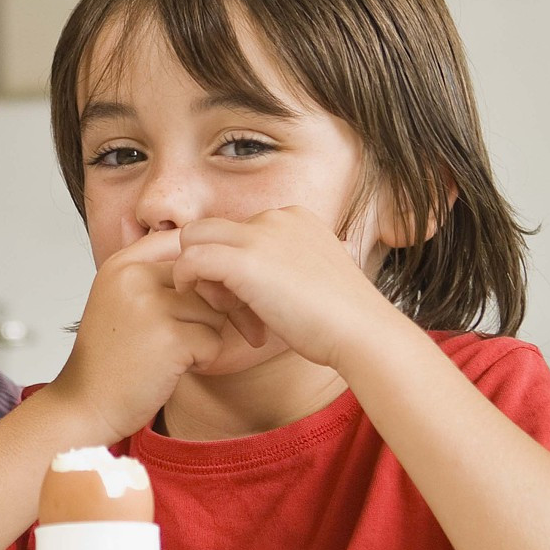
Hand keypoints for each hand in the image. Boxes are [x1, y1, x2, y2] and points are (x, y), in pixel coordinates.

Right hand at [49, 229, 229, 443]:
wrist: (87, 403)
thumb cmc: (110, 356)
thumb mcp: (120, 299)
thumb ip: (154, 275)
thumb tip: (211, 260)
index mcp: (121, 263)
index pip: (181, 242)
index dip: (196, 272)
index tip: (187, 301)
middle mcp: (134, 277)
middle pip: (203, 279)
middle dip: (203, 310)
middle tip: (179, 336)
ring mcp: (151, 306)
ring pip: (214, 310)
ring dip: (204, 336)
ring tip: (172, 352)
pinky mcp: (170, 338)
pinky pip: (214, 341)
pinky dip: (203, 359)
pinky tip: (174, 368)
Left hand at [172, 206, 390, 371]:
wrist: (361, 332)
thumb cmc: (342, 319)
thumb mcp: (313, 279)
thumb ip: (285, 267)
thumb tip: (265, 279)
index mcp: (295, 217)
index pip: (242, 231)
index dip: (238, 265)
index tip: (255, 301)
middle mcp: (276, 216)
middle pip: (214, 229)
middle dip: (212, 263)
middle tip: (230, 304)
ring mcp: (259, 235)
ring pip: (197, 238)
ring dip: (202, 274)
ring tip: (232, 311)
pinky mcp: (243, 260)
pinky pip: (191, 258)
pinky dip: (188, 278)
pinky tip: (206, 303)